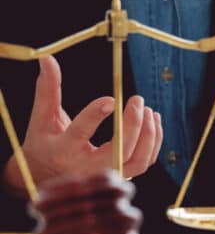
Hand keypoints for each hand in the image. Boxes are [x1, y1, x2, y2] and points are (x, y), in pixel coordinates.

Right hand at [2, 56, 162, 192]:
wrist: (47, 174)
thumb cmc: (45, 142)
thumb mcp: (41, 117)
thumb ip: (47, 89)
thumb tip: (47, 59)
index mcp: (62, 150)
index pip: (80, 133)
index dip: (95, 116)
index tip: (111, 99)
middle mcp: (86, 167)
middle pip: (118, 151)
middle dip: (132, 125)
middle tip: (137, 100)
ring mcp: (106, 174)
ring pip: (137, 161)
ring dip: (148, 135)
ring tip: (148, 110)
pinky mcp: (121, 175)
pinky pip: (144, 162)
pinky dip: (153, 142)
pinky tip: (153, 121)